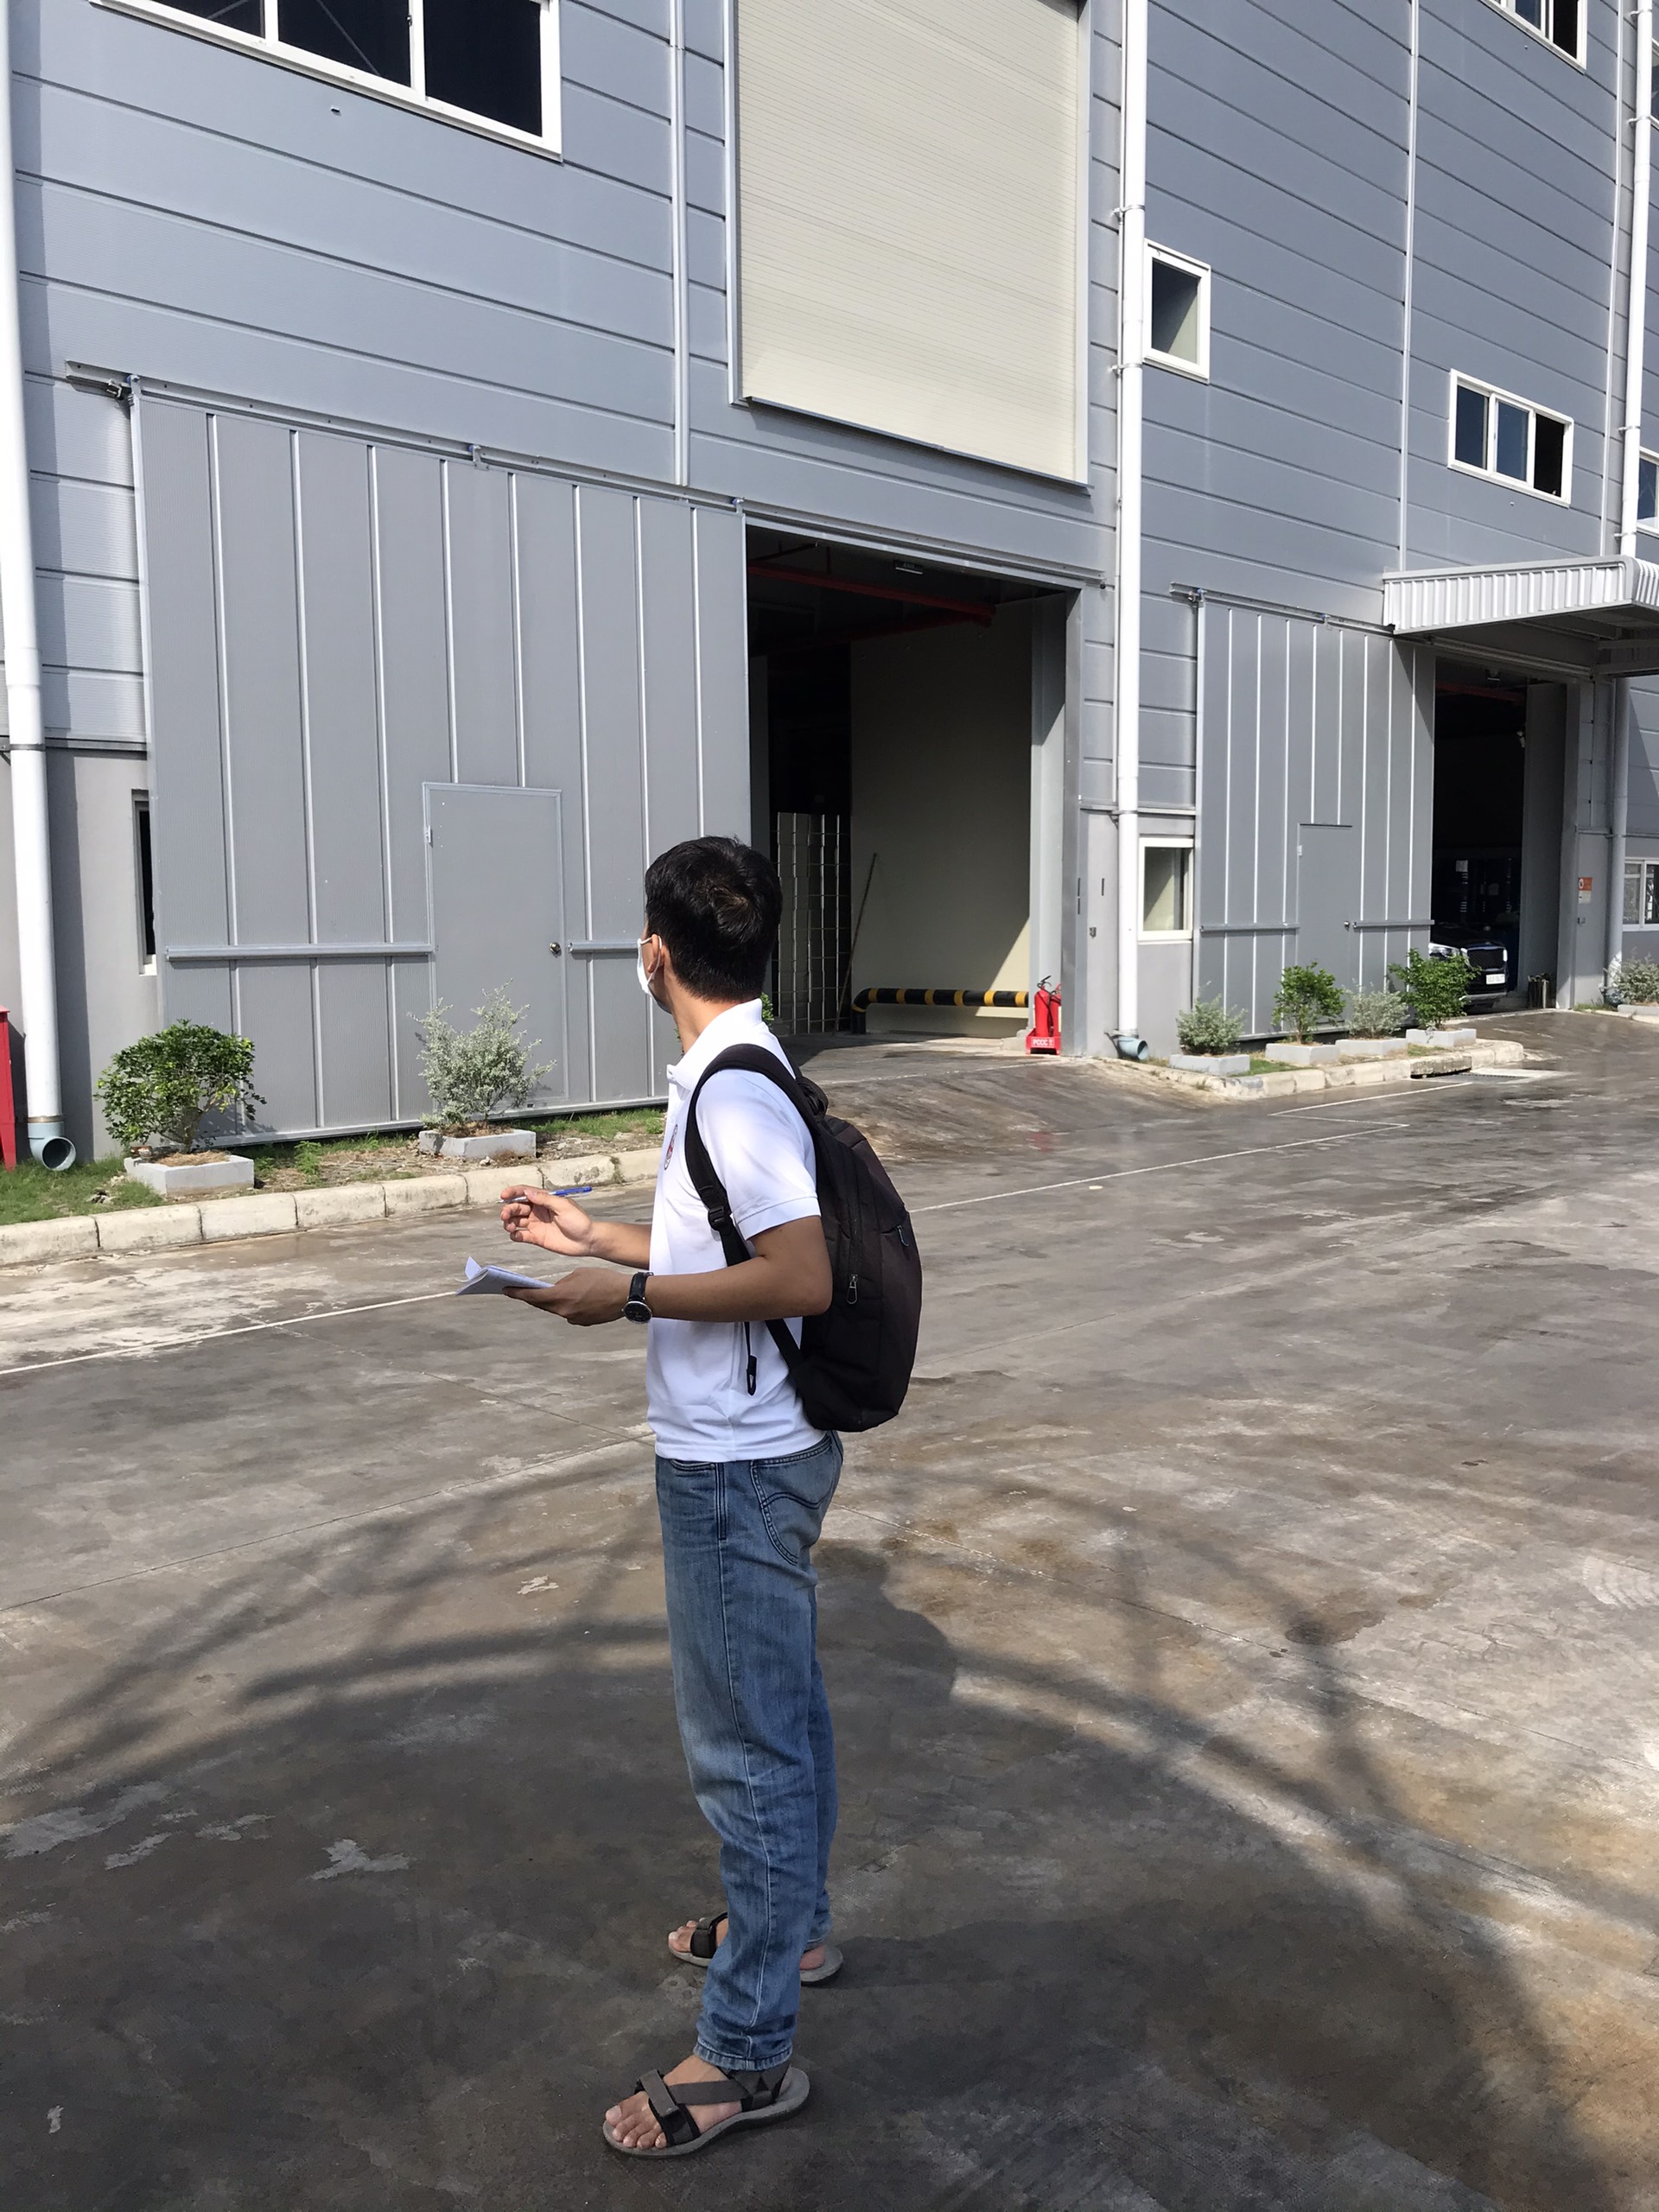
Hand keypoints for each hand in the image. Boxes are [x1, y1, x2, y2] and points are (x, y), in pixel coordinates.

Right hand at [500, 1186, 596, 1257]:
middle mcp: (538, 1211)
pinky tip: (516, 1235)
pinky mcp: (536, 1238)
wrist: (587, 1241)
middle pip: (517, 1207)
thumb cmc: (579, 1221)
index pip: (525, 1193)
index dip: (513, 1192)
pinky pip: (520, 1235)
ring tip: (509, 1226)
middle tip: (505, 1215)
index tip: (503, 1195)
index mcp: (544, 1200)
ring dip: (508, 1222)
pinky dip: (514, 1235)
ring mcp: (536, 1224)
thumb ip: (545, 1199)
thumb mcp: (563, 1206)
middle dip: (508, 1209)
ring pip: (515, 1220)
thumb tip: (528, 1192)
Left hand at [503, 1268, 628, 1326]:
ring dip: (552, 1301)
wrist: (625, 1296)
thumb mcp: (578, 1274)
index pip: (532, 1296)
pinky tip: (575, 1298)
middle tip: (522, 1290)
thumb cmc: (603, 1280)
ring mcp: (573, 1319)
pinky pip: (569, 1313)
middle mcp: (563, 1311)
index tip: (505, 1290)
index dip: (517, 1293)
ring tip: (554, 1291)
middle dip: (532, 1297)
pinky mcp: (583, 1323)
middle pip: (542, 1304)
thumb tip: (555, 1289)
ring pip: (556, 1309)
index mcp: (560, 1297)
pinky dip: (567, 1305)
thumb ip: (562, 1283)